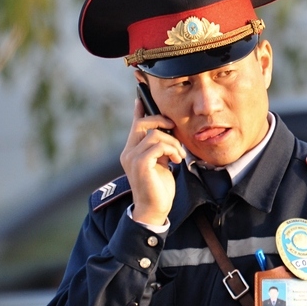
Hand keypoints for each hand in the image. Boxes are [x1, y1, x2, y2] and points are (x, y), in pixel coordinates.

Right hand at [120, 98, 184, 225]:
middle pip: (142, 123)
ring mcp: (132, 158)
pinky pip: (158, 145)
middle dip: (161, 121)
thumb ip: (159, 148)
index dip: (139, 109)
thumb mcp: (160, 163)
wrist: (154, 210)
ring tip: (178, 155)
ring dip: (172, 142)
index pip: (135, 124)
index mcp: (132, 151)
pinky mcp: (140, 164)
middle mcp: (128, 152)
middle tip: (174, 128)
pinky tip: (176, 161)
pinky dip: (172, 150)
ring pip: (155, 134)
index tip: (141, 95)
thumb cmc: (158, 188)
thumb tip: (166, 131)